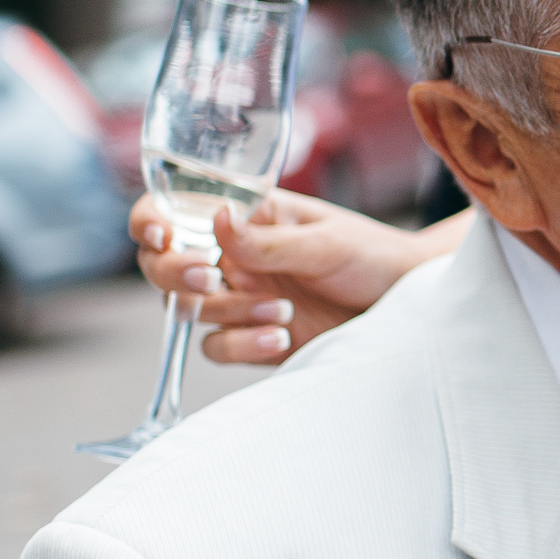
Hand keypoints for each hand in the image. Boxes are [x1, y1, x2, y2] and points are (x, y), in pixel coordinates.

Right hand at [128, 191, 468, 363]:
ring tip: (283, 310)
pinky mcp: (254, 339)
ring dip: (228, 312)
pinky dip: (241, 344)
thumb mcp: (324, 241)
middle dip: (175, 274)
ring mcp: (241, 299)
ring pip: (189, 311)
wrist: (409, 306)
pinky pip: (217, 347)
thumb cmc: (372, 256)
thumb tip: (216, 219)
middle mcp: (232, 256)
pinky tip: (282, 336)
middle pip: (163, 266)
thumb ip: (268, 240)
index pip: (173, 210)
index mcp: (243, 216)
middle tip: (210, 277)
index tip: (162, 234)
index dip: (150, 220)